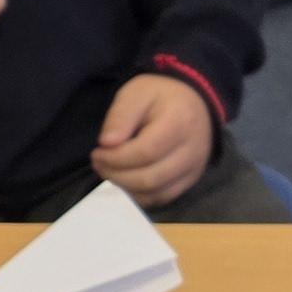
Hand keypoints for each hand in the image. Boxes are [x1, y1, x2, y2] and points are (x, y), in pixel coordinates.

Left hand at [92, 72, 214, 203]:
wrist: (193, 101)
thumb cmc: (161, 96)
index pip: (146, 152)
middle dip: (117, 175)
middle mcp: (192, 150)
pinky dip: (139, 195)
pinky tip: (125, 181)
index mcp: (180, 123)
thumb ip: (120, 116)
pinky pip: (162, 198)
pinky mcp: (190, 180)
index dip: (116, 158)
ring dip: (126, 188)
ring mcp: (194, 168)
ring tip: (110, 171)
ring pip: (155, 193)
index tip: (97, 151)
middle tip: (99, 163)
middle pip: (150, 178)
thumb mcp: (136, 93)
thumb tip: (107, 144)